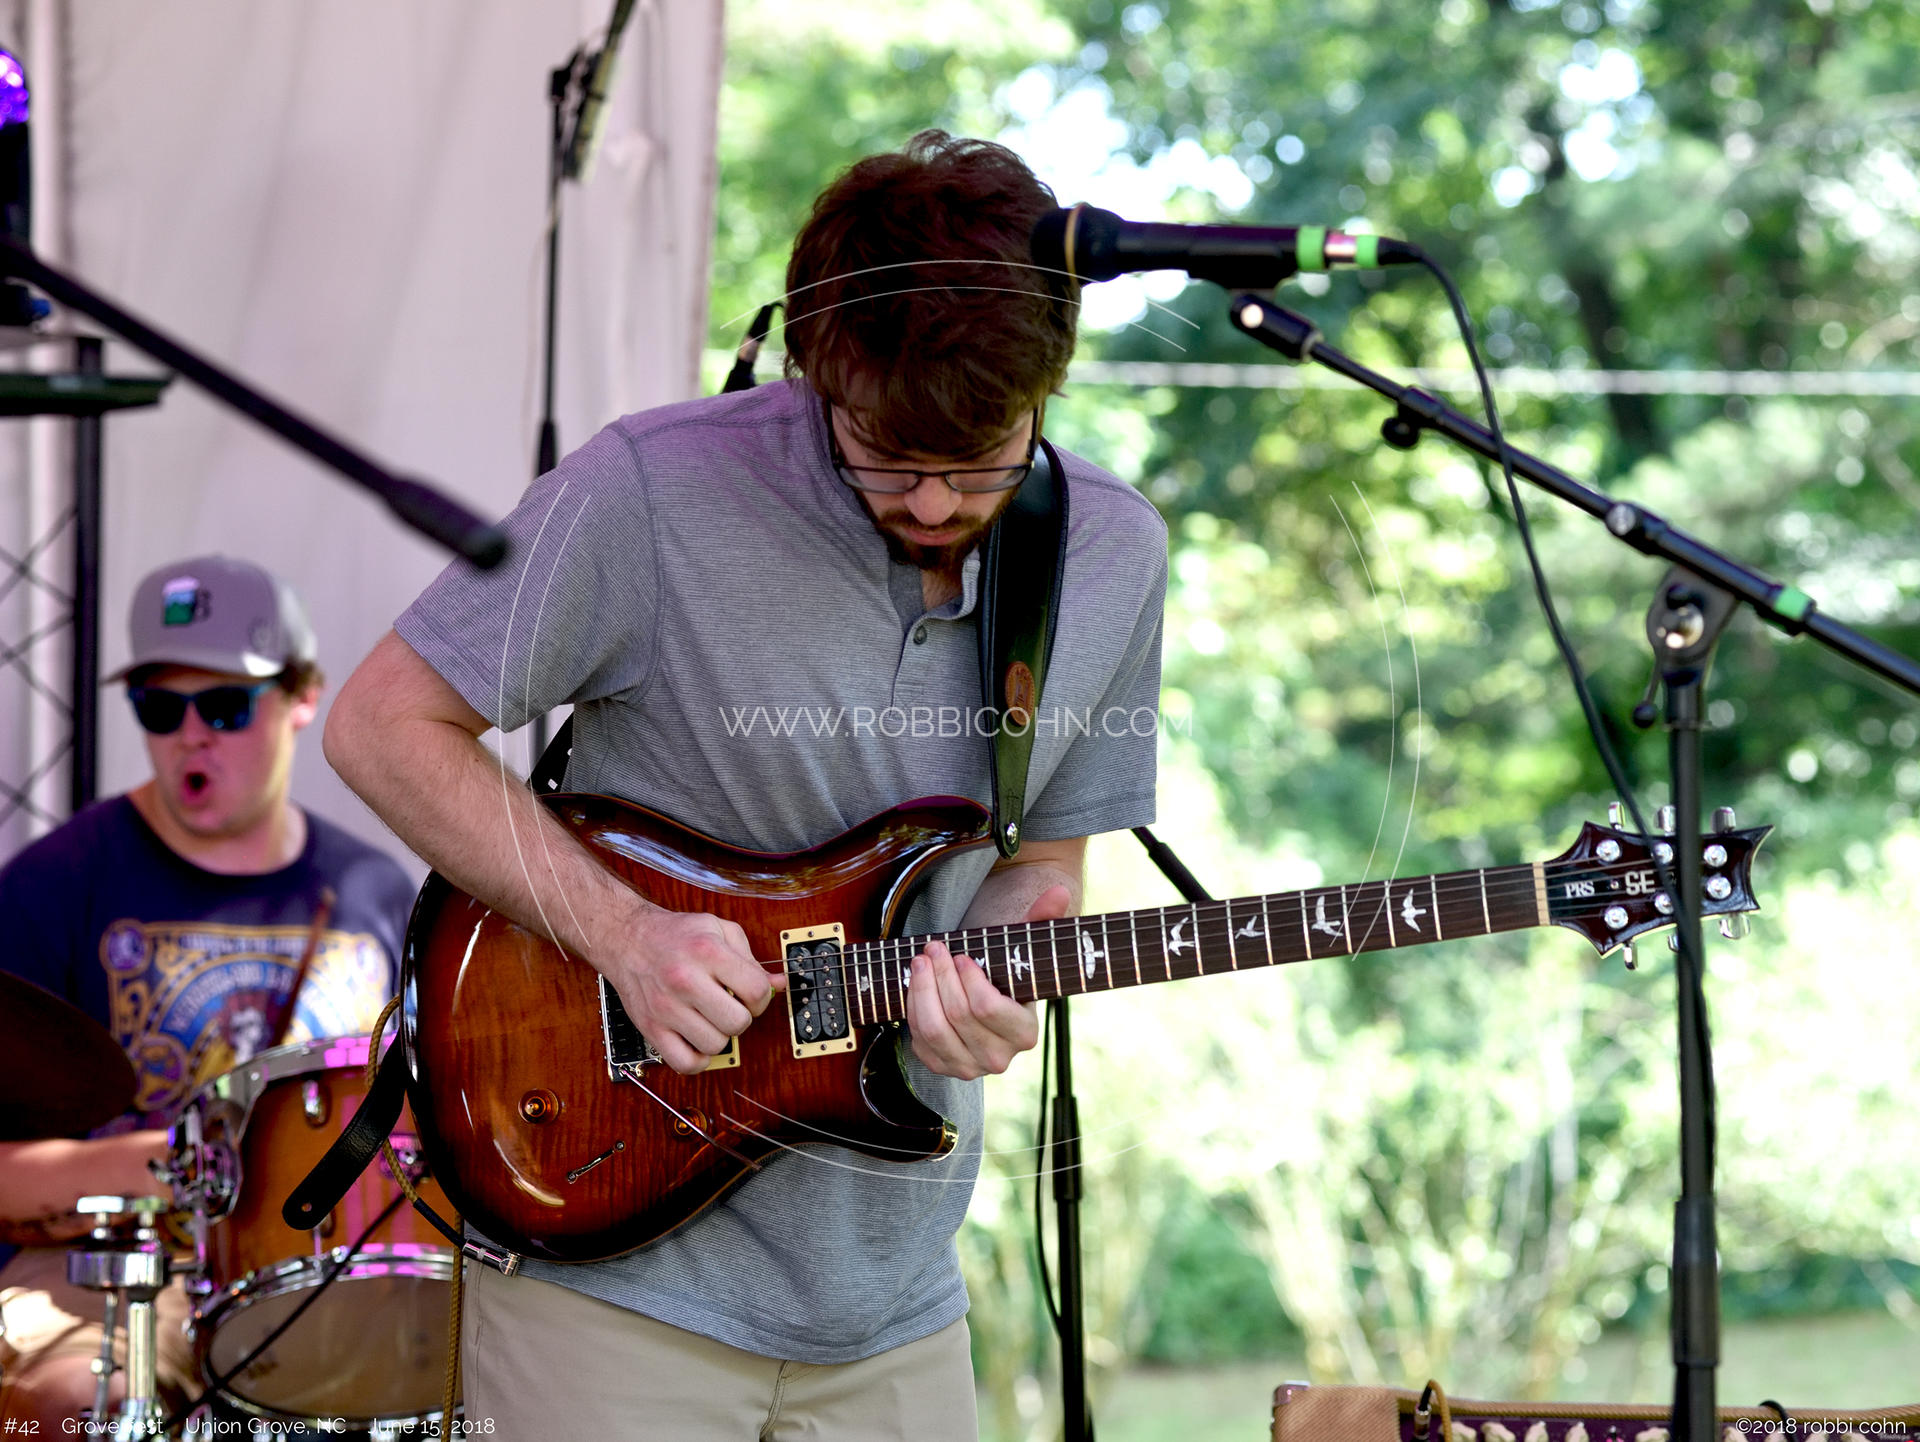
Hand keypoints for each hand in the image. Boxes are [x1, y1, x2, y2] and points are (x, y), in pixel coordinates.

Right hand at [604, 907, 781, 1075]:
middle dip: (742, 1017)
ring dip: (719, 1036)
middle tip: (730, 1007)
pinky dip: (698, 1060)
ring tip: (710, 1019)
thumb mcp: (718, 929)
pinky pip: (685, 1063)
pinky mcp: (651, 1028)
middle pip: (738, 1023)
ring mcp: (666, 1007)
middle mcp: (685, 980)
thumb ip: (750, 958)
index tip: (750, 996)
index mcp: (707, 952)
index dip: (761, 998)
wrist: (627, 938)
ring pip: (715, 1045)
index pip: (756, 991)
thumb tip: (778, 984)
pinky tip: (697, 1041)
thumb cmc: (675, 934)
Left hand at [907, 884, 1068, 1079]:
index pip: (987, 1008)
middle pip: (958, 1014)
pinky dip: (913, 1007)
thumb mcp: (1022, 949)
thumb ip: (1042, 920)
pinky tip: (918, 985)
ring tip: (920, 961)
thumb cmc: (1004, 973)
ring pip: (934, 1029)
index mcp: (1025, 1034)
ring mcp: (968, 1067)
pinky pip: (919, 1038)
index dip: (968, 979)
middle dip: (941, 975)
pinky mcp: (941, 1066)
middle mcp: (998, 1058)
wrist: (984, 1006)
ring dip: (922, 989)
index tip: (962, 955)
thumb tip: (1060, 892)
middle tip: (934, 947)